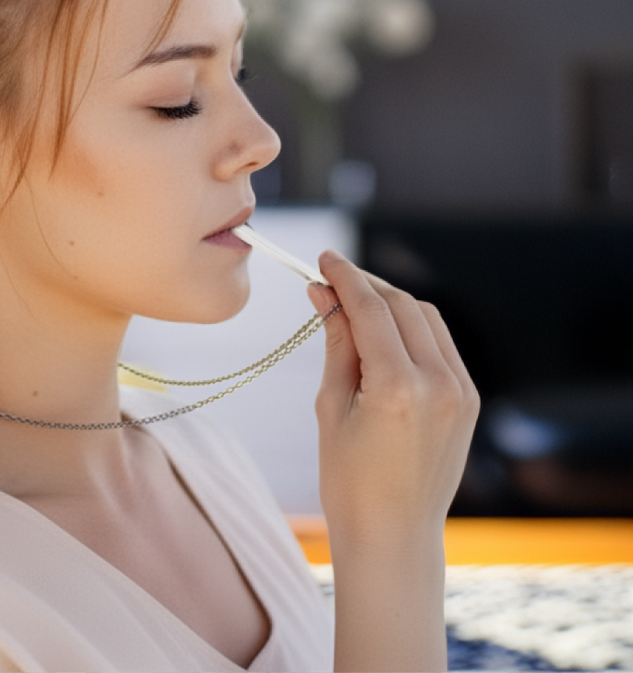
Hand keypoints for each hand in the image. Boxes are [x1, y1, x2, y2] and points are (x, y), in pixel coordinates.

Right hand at [308, 249, 478, 553]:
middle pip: (402, 304)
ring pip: (426, 317)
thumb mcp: (331, 405)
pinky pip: (441, 343)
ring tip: (354, 305)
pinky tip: (384, 332)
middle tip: (330, 280)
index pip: (372, 308)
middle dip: (366, 285)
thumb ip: (335, 342)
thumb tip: (323, 294)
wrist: (393, 535)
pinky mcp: (470, 399)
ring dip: (391, 302)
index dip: (345, 276)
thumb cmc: (349, 479)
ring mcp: (461, 391)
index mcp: (398, 388)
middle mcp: (439, 383)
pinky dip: (412, 327)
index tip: (324, 258)